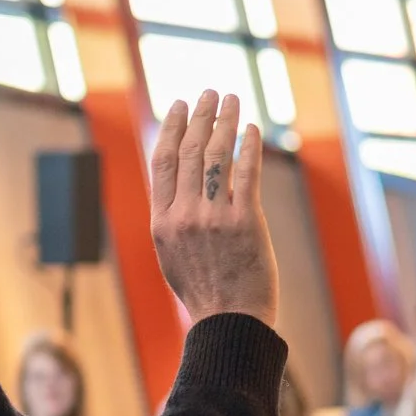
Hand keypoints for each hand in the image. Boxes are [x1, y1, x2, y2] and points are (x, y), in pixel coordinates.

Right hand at [149, 91, 276, 326]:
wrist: (230, 322)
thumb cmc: (205, 291)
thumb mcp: (172, 255)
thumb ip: (171, 219)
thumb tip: (177, 186)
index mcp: (162, 222)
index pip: (163, 161)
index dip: (172, 128)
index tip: (179, 105)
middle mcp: (184, 215)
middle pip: (191, 151)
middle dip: (202, 116)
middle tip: (211, 93)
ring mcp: (214, 218)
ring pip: (218, 156)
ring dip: (226, 122)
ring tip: (233, 100)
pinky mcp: (245, 222)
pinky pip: (246, 174)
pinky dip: (249, 147)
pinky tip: (253, 130)